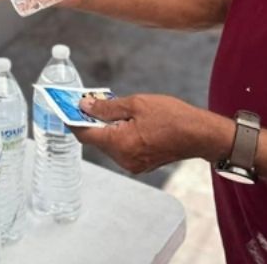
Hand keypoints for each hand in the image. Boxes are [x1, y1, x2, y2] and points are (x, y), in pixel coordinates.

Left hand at [73, 94, 231, 174]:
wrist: (200, 134)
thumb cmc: (173, 117)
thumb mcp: (136, 104)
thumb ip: (107, 107)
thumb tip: (84, 106)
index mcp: (120, 144)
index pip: (85, 134)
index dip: (73, 120)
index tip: (65, 108)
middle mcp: (124, 159)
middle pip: (97, 140)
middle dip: (93, 122)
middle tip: (92, 102)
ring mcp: (133, 164)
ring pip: (110, 145)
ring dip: (107, 128)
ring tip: (114, 109)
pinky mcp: (141, 164)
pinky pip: (122, 149)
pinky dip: (119, 135)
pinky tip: (127, 122)